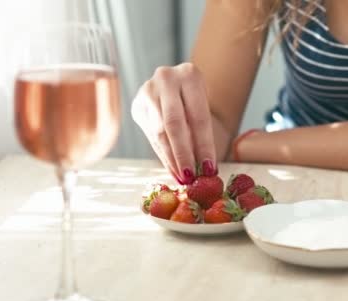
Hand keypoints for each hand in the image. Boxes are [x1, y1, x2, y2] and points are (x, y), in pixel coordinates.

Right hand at [131, 63, 216, 183]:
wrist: (178, 82)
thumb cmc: (196, 98)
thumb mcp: (205, 106)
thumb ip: (202, 132)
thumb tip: (205, 169)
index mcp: (190, 75)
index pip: (198, 117)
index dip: (204, 145)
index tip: (210, 169)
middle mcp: (165, 79)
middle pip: (174, 124)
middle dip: (183, 154)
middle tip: (191, 178)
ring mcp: (147, 91)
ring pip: (159, 132)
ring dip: (171, 159)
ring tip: (182, 178)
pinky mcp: (137, 105)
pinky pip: (151, 136)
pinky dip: (163, 155)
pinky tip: (172, 169)